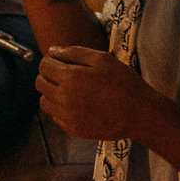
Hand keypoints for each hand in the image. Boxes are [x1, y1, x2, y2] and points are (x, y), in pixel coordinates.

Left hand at [35, 45, 161, 141]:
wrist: (139, 114)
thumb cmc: (124, 83)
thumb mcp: (102, 59)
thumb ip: (74, 52)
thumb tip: (52, 51)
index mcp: (70, 78)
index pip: (44, 66)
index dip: (50, 61)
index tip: (60, 61)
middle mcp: (64, 98)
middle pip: (40, 83)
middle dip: (48, 75)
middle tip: (64, 74)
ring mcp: (67, 116)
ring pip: (44, 102)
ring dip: (51, 93)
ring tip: (69, 89)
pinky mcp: (72, 129)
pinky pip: (55, 116)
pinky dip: (60, 109)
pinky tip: (76, 104)